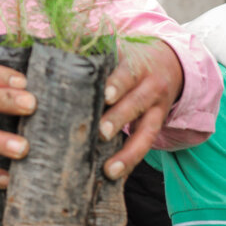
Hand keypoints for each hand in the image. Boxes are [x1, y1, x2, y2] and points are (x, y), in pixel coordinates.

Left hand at [98, 39, 183, 179]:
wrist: (170, 63)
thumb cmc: (129, 58)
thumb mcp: (118, 50)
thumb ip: (93, 54)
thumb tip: (54, 51)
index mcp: (136, 64)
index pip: (127, 72)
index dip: (116, 83)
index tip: (105, 95)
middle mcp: (150, 86)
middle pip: (136, 102)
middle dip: (118, 118)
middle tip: (100, 132)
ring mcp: (156, 108)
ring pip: (145, 131)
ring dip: (127, 152)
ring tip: (109, 169)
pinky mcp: (157, 125)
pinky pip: (146, 145)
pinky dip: (130, 161)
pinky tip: (115, 176)